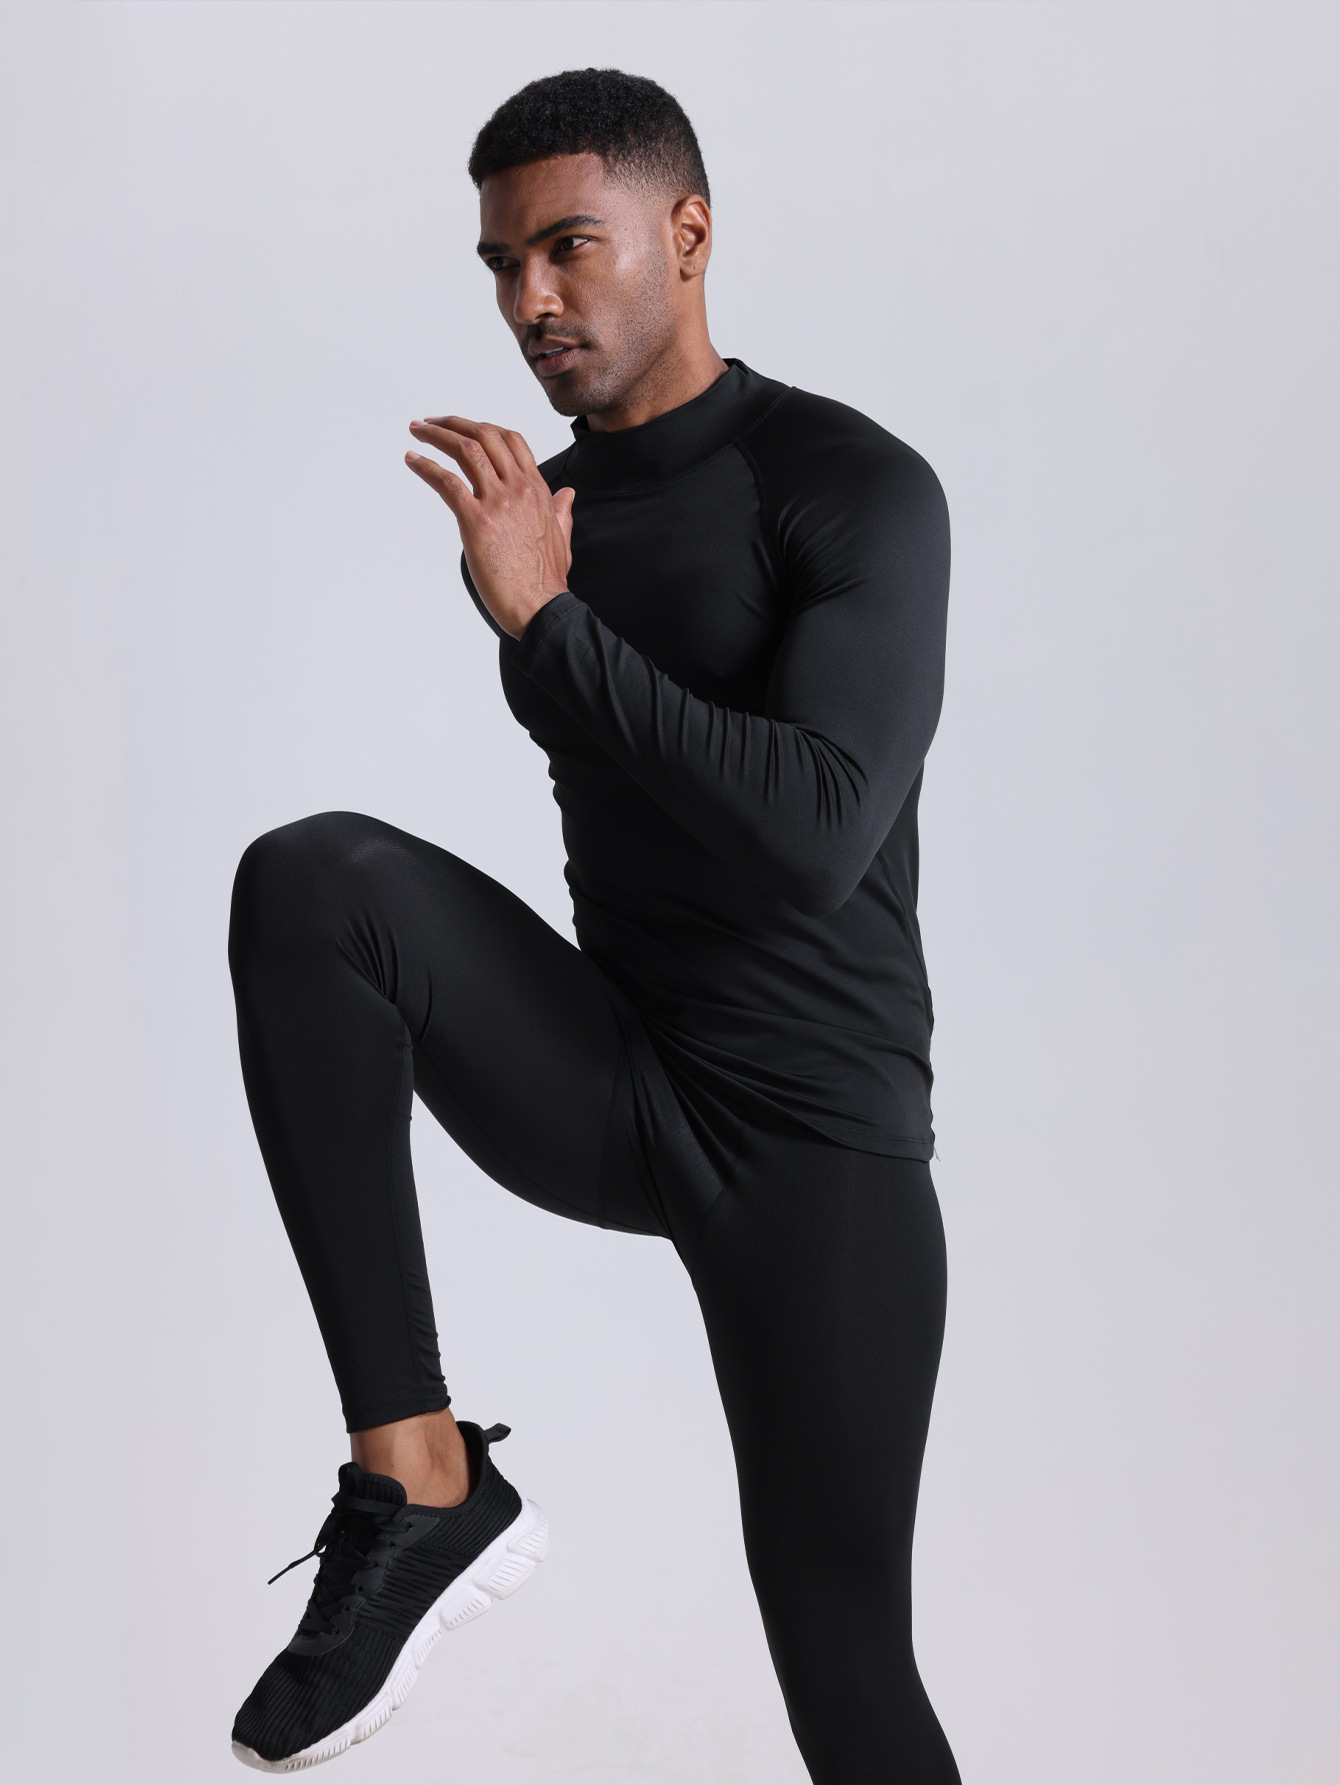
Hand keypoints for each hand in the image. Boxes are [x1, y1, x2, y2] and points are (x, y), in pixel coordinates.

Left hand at [406, 416, 574, 638]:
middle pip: (485, 435)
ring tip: (417, 432)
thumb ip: (560, 512)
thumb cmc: (546, 581)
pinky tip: (412, 461)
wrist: (541, 607)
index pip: (511, 441)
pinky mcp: (477, 521)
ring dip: (436, 435)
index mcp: (537, 490)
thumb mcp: (561, 537)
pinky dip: (425, 466)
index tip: (463, 427)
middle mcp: (518, 488)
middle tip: (431, 422)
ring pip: (466, 449)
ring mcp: (498, 502)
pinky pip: (447, 482)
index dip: (483, 427)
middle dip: (454, 423)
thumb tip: (566, 496)